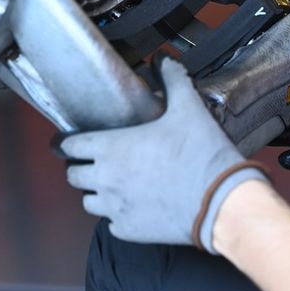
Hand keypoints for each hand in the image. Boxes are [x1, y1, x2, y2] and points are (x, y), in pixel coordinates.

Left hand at [61, 57, 268, 253]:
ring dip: (96, 191)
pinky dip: (117, 214)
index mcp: (111, 148)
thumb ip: (172, 80)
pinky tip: (134, 204)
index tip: (70, 142)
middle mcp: (106, 179)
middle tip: (97, 160)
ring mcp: (115, 208)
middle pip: (72, 175)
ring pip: (88, 201)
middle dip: (80, 166)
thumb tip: (164, 59)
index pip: (69, 146)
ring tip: (115, 183)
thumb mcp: (188, 108)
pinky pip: (110, 223)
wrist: (221, 200)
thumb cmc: (202, 154)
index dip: (67, 142)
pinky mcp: (129, 230)